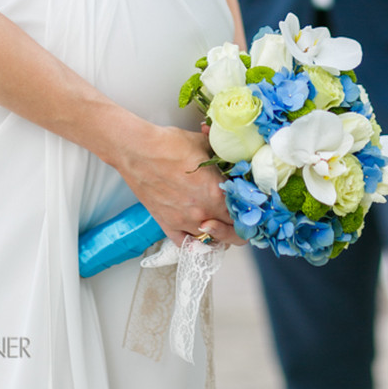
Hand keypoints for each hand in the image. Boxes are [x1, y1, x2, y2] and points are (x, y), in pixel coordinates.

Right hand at [117, 123, 243, 246]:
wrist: (138, 150)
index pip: (244, 216)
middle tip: (237, 217)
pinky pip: (185, 244)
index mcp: (217, 194)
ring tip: (217, 222)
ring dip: (217, 234)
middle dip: (237, 226)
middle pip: (232, 234)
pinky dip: (194, 242)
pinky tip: (197, 233)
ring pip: (210, 241)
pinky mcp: (167, 224)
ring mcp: (184, 222)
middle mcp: (203, 213)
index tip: (248, 207)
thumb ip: (221, 154)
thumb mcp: (204, 145)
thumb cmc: (169, 144)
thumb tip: (231, 153)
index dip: (249, 212)